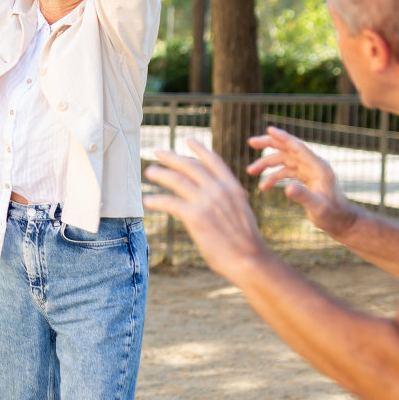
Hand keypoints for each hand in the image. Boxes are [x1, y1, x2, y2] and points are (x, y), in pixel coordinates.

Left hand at [144, 138, 271, 282]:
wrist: (250, 260)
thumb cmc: (246, 243)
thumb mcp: (241, 212)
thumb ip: (227, 201)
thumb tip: (213, 197)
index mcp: (233, 187)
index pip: (214, 161)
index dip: (200, 149)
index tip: (189, 139)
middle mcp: (219, 190)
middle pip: (190, 165)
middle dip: (172, 156)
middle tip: (158, 151)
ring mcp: (206, 201)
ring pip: (177, 180)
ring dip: (161, 174)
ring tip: (150, 171)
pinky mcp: (195, 216)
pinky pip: (169, 203)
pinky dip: (157, 200)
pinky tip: (148, 201)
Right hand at [247, 126, 358, 238]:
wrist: (342, 223)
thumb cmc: (332, 216)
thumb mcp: (317, 208)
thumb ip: (303, 196)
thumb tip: (287, 188)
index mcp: (318, 168)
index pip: (298, 147)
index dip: (283, 138)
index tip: (269, 129)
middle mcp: (314, 166)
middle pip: (288, 149)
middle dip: (269, 144)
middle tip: (251, 142)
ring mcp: (310, 171)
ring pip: (284, 161)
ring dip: (267, 164)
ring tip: (250, 171)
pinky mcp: (306, 179)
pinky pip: (286, 172)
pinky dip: (274, 176)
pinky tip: (263, 186)